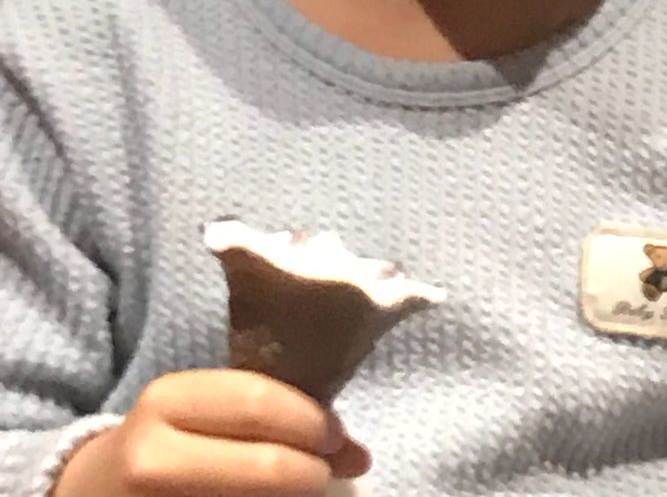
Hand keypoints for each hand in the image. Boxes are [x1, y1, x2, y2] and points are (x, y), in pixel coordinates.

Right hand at [53, 369, 370, 495]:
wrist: (89, 493)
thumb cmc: (164, 443)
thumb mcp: (199, 412)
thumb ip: (267, 414)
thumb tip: (356, 451)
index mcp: (167, 400)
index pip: (257, 402)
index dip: (311, 420)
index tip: (337, 436)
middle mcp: (152, 454)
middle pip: (263, 465)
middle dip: (312, 470)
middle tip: (330, 472)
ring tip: (306, 491)